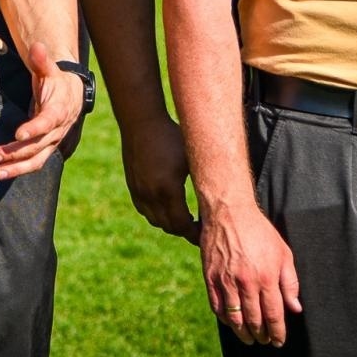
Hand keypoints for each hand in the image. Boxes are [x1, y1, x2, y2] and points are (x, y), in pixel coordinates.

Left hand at [0, 42, 82, 179]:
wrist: (72, 95)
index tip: (19, 134)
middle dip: (16, 152)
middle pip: (37, 145)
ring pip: (36, 159)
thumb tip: (37, 47)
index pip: (48, 122)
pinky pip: (33, 162)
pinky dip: (18, 169)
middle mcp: (57, 130)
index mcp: (59, 110)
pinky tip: (2, 172)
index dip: (34, 128)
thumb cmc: (58, 82)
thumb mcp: (51, 69)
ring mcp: (52, 142)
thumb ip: (42, 61)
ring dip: (16, 167)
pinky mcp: (45, 149)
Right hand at [119, 110, 199, 242]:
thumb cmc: (172, 136)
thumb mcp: (193, 157)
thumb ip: (203, 180)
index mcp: (168, 190)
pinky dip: (157, 215)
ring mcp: (139, 192)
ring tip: (185, 218)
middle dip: (185, 231)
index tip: (207, 232)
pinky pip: (145, 211)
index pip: (182, 225)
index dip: (195, 234)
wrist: (141, 122)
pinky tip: (168, 207)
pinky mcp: (132, 186)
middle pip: (169, 227)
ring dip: (170, 224)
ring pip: (156, 221)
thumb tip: (224, 197)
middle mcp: (151, 195)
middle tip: (200, 228)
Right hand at [199, 200, 301, 347]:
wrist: (229, 212)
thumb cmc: (259, 231)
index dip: (277, 332)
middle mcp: (246, 282)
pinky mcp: (210, 277)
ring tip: (249, 338)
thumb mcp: (283, 253)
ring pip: (235, 318)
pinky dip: (225, 319)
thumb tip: (295, 308)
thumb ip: (290, 282)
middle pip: (254, 320)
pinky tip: (231, 322)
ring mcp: (226, 280)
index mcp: (266, 277)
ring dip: (243, 332)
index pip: (274, 315)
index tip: (279, 340)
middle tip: (265, 341)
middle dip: (261, 335)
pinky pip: (217, 306)